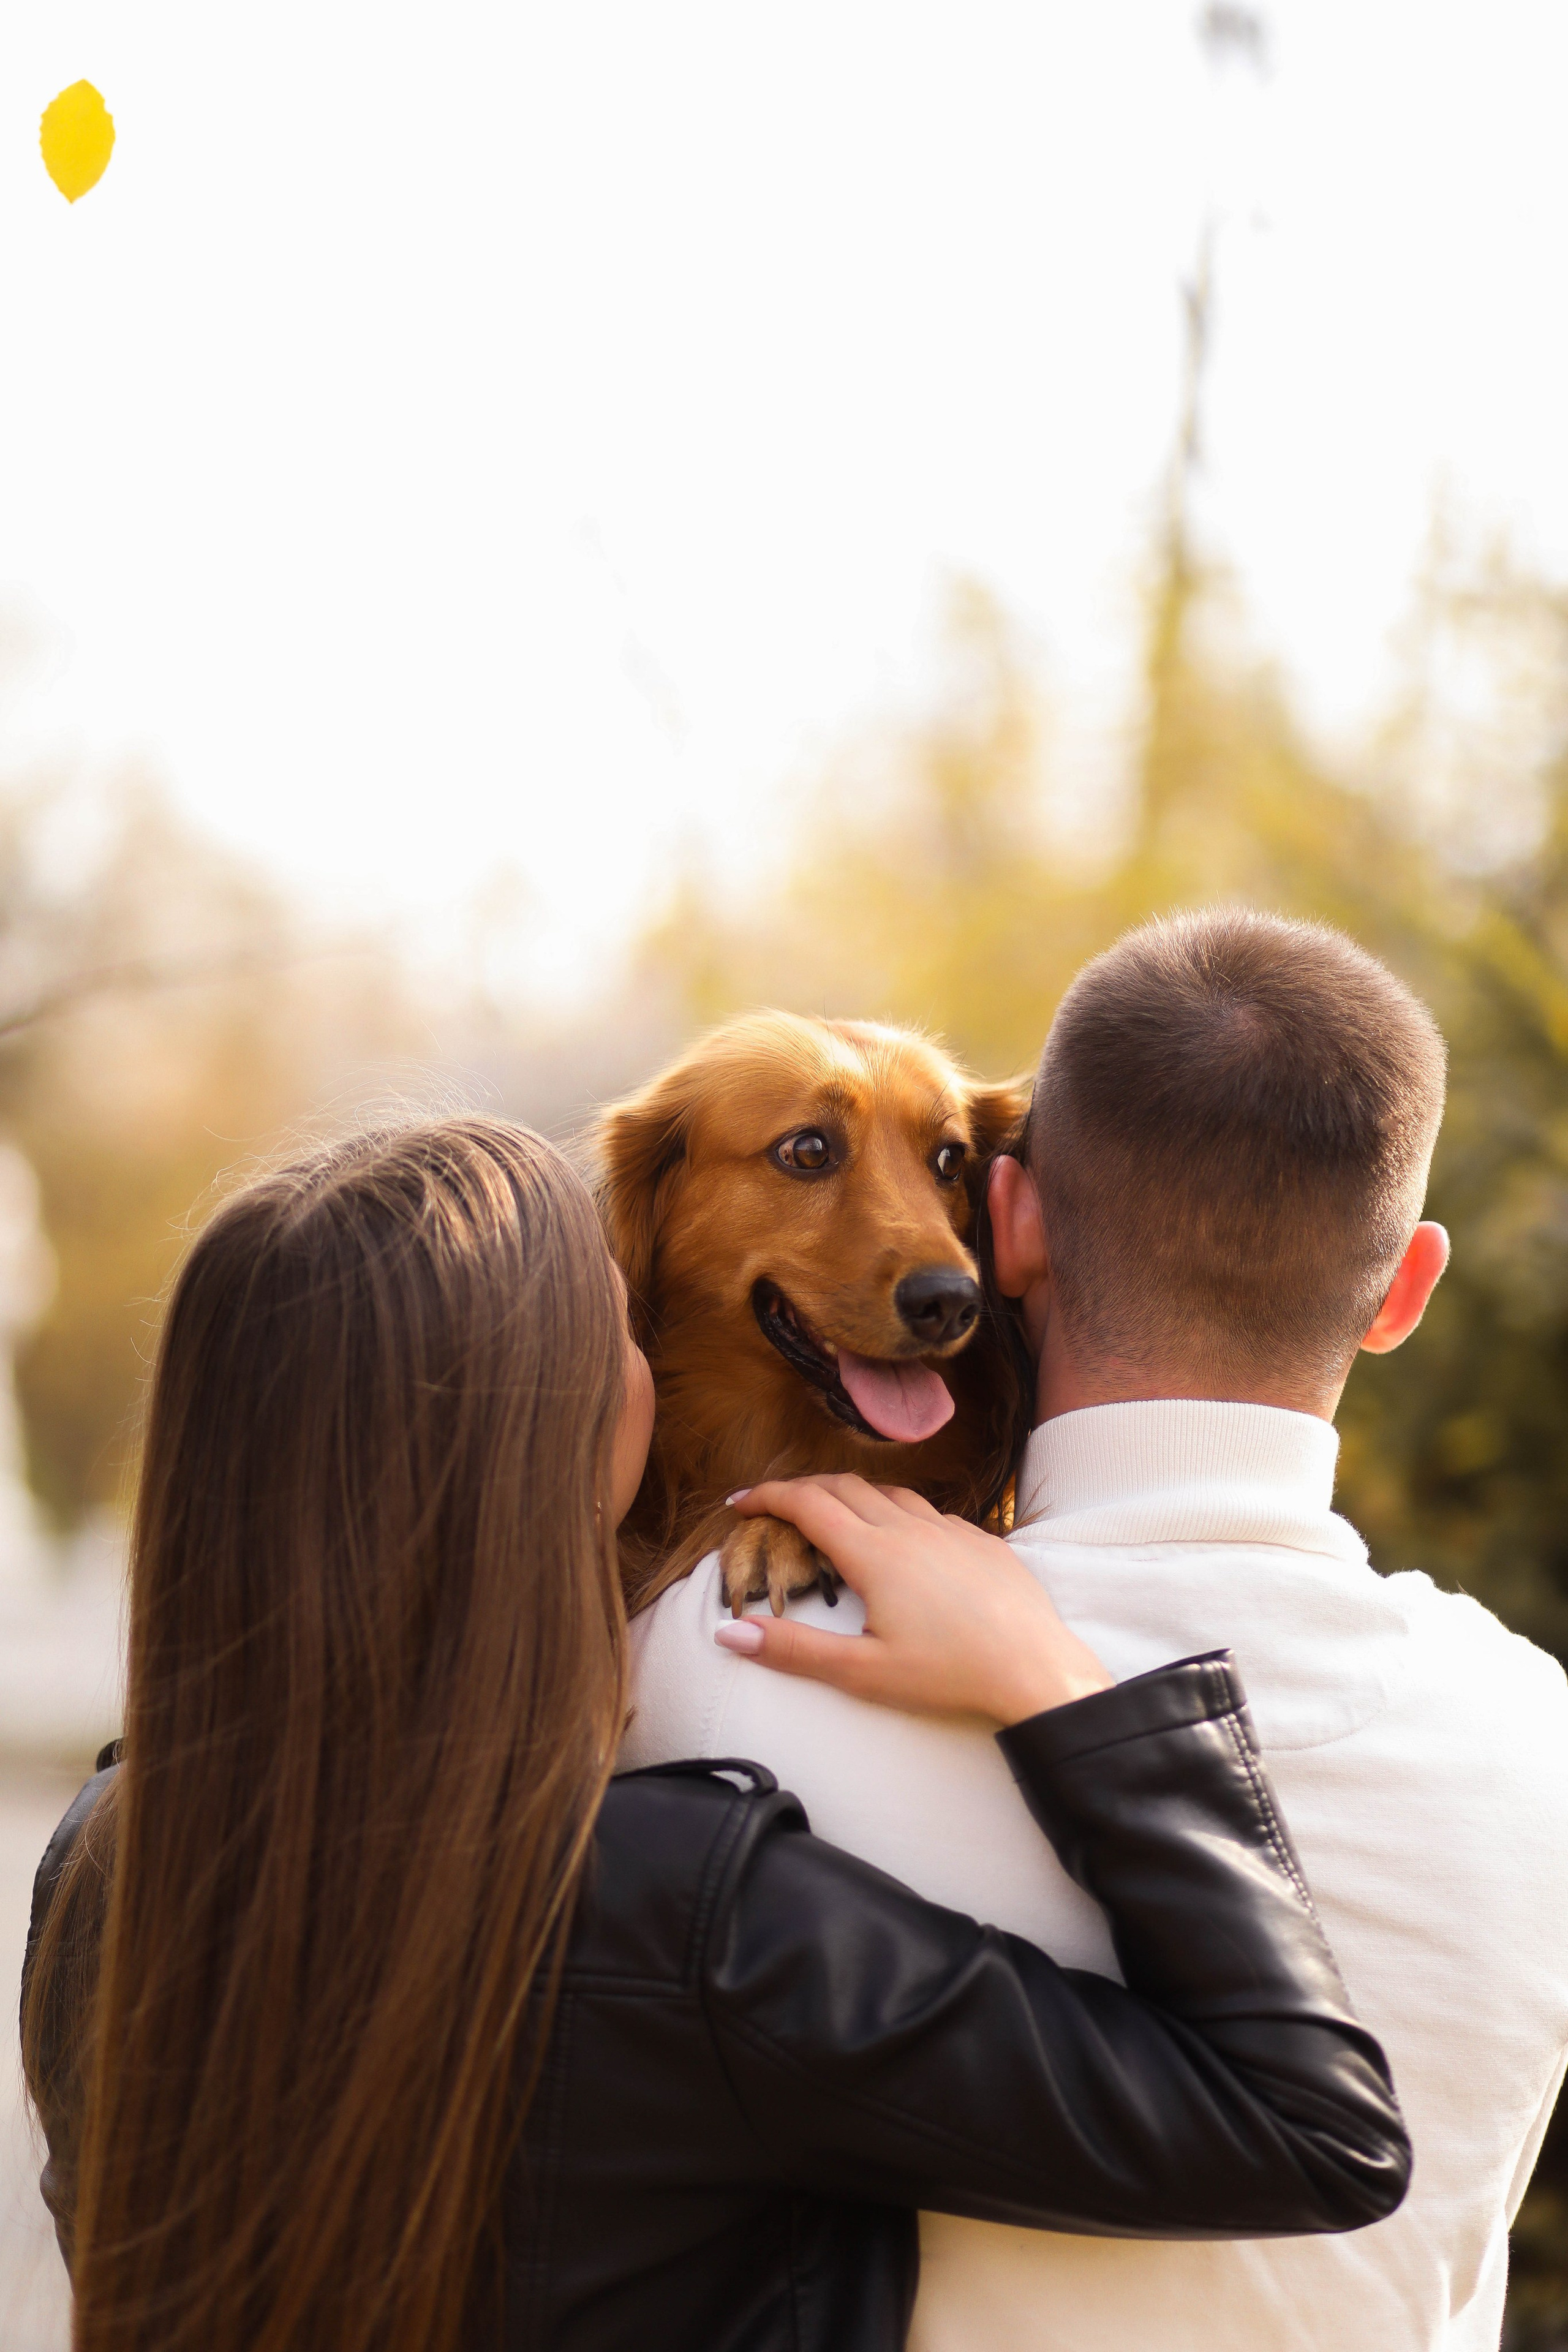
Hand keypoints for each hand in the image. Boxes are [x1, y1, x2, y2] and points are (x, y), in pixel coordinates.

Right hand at [712, 1475, 1112, 1725]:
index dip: (767, 1496)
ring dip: (851, 1494)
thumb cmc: (950, 1674)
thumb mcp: (863, 1672)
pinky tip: (901, 1539)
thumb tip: (729, 1634)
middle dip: (801, 1487)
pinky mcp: (982, 1540)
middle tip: (775, 1504)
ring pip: (889, 1492)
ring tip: (832, 1514)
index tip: (738, 1501)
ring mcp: (951, 1529)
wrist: (1035, 1668)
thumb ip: (794, 1650)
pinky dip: (898, 1512)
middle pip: (843, 1486)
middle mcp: (910, 1529)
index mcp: (874, 1554)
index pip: (807, 1504)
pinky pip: (930, 1511)